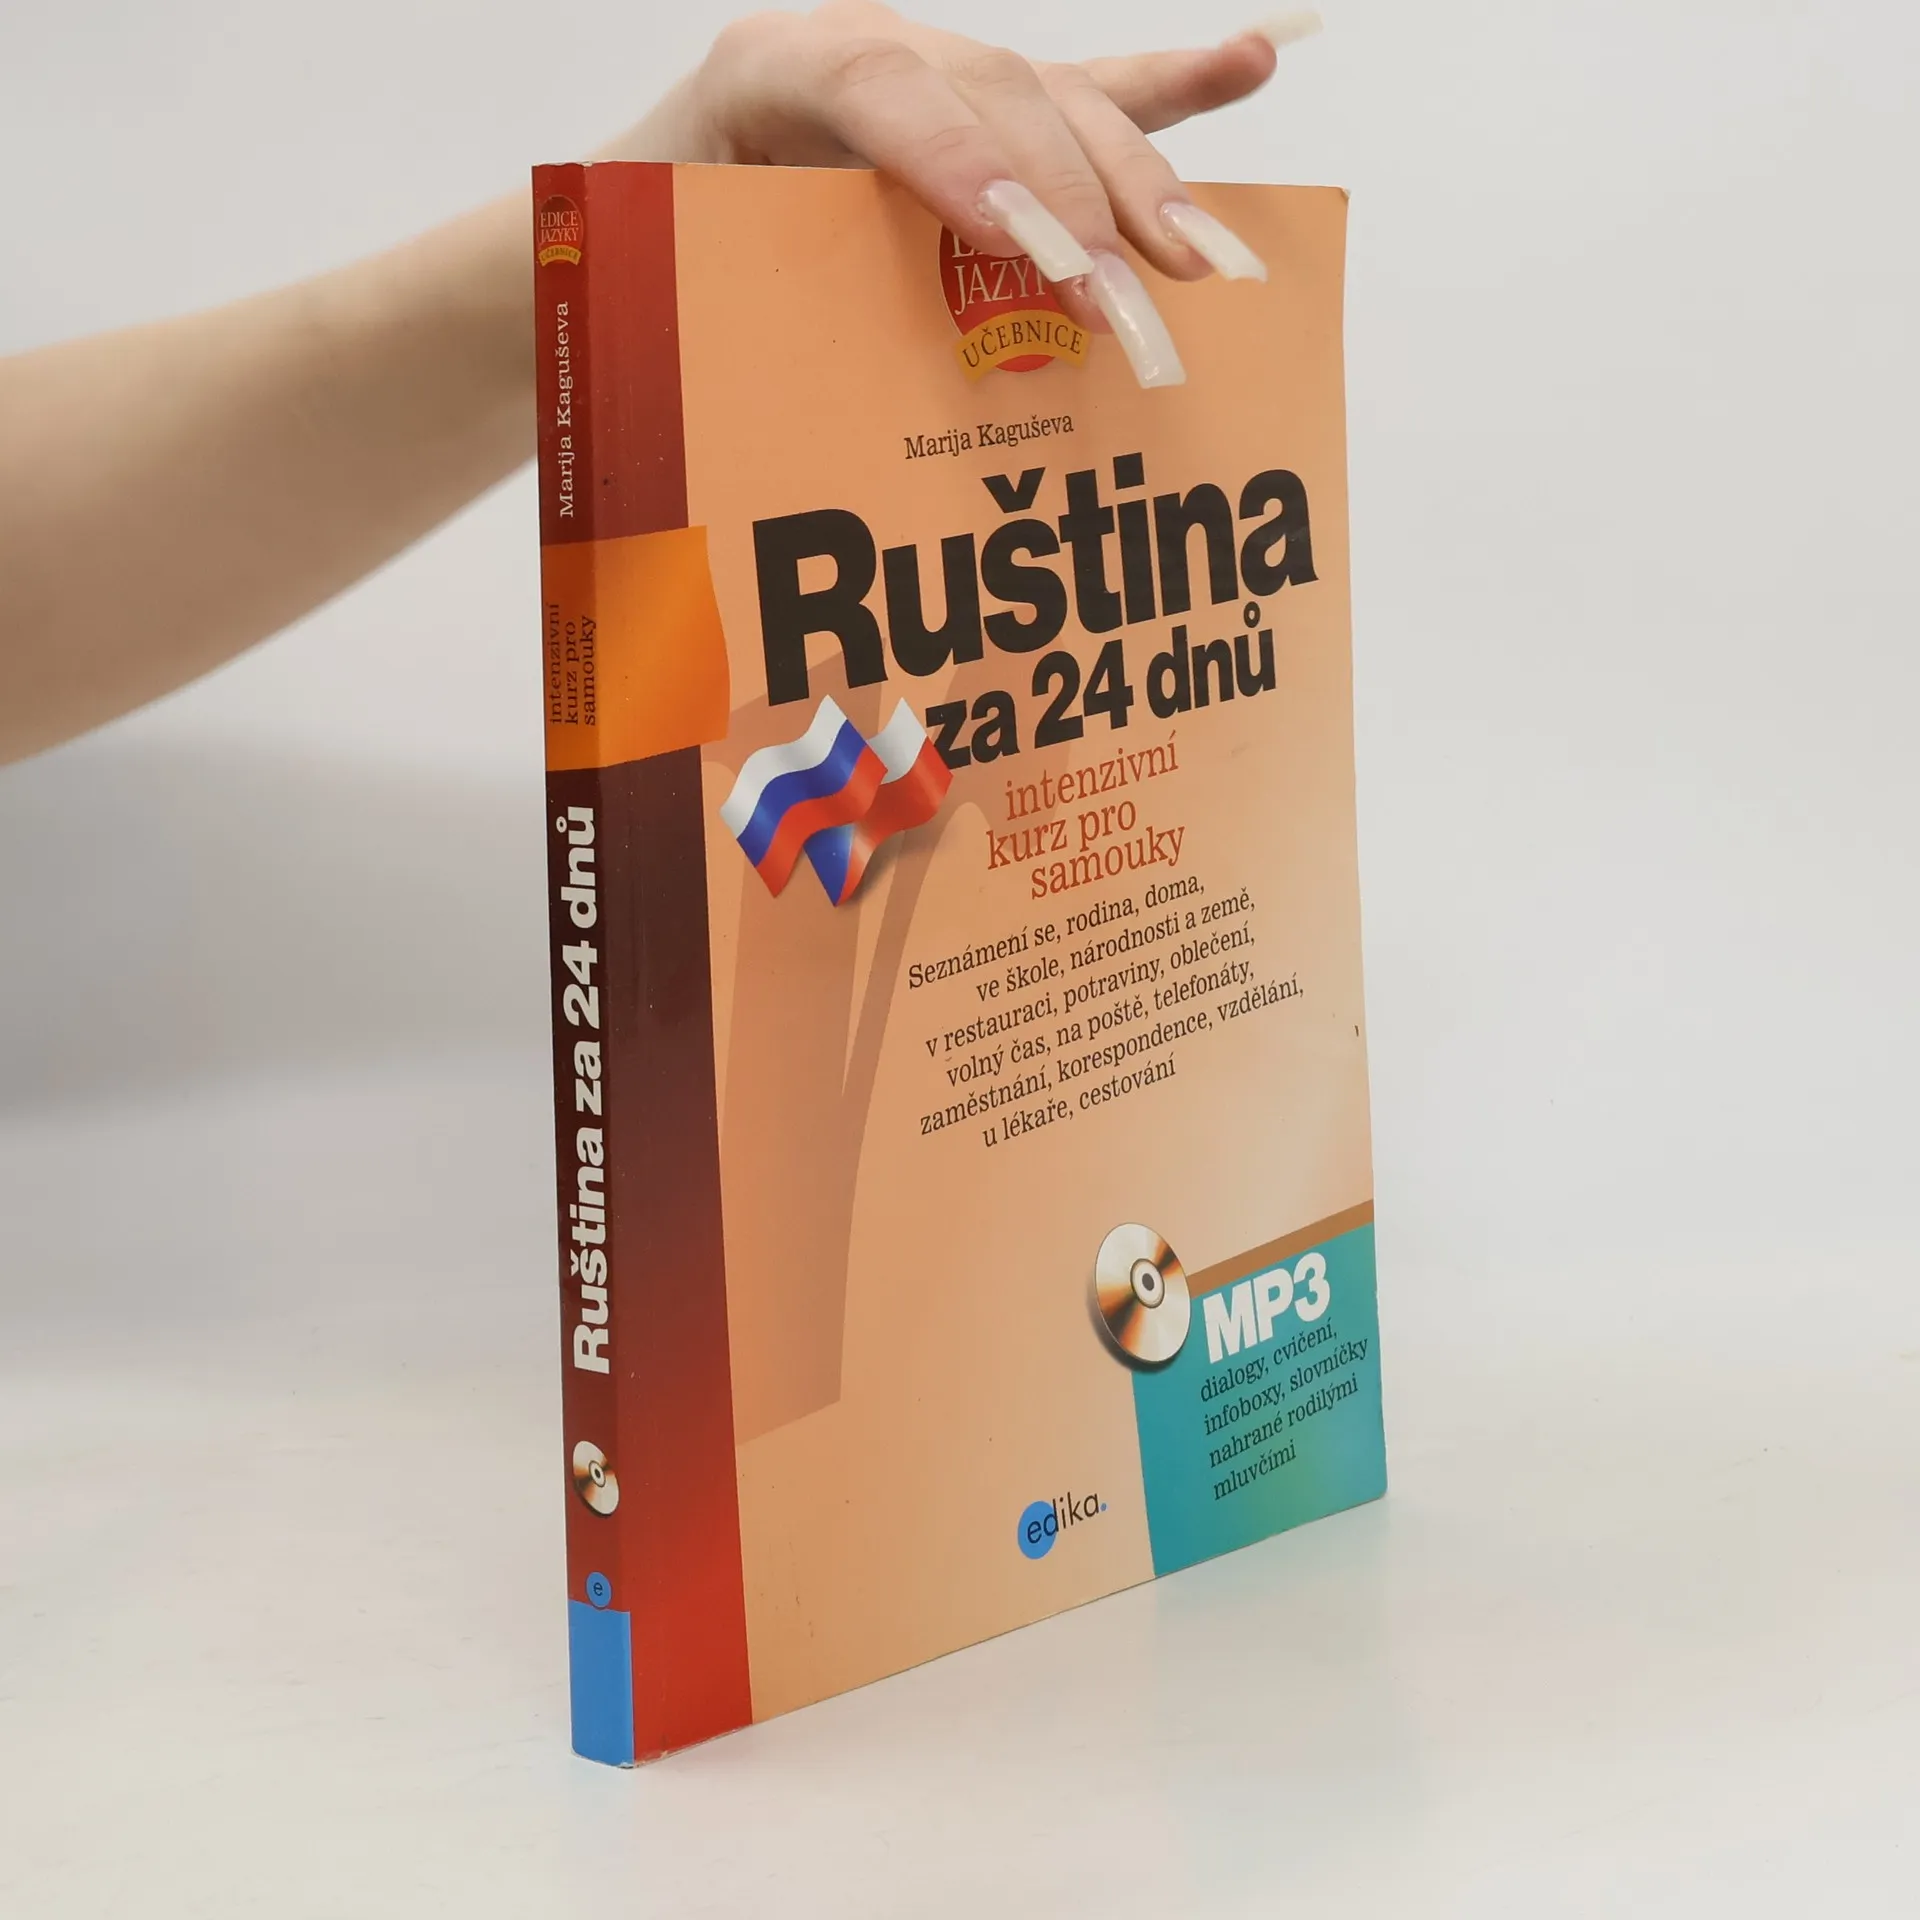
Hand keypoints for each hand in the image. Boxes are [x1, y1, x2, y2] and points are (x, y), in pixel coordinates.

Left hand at [607, 3, 1316, 385]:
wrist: (632, 215)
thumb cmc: (643, 266)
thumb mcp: (651, 280)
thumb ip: (706, 299)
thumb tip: (767, 420)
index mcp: (770, 73)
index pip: (881, 88)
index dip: (964, 158)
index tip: (1030, 250)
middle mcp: (866, 55)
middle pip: (1000, 95)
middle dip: (1075, 203)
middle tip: (1125, 307)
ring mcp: (939, 78)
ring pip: (1060, 106)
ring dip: (1143, 184)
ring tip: (1204, 258)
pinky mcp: (985, 116)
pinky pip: (1087, 95)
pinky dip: (1171, 93)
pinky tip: (1255, 64)